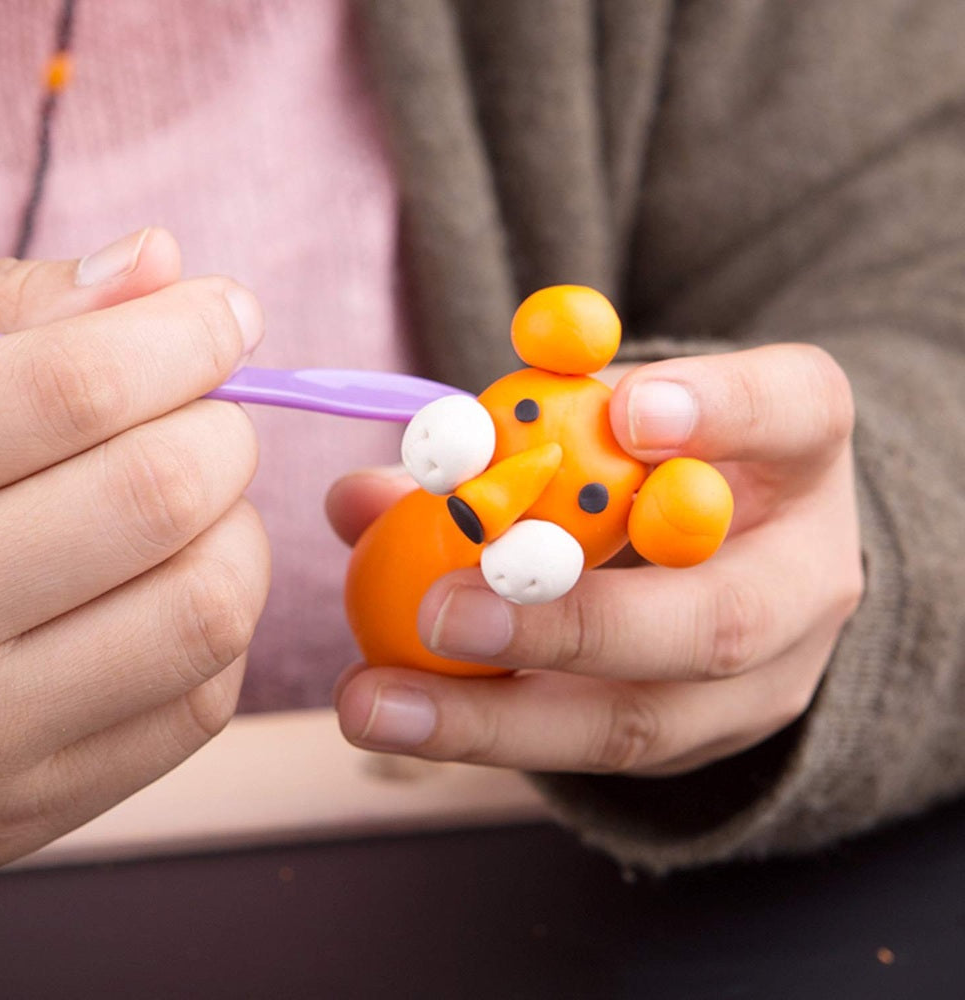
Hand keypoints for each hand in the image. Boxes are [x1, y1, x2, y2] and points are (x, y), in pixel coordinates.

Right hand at [0, 229, 270, 871]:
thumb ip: (13, 318)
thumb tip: (158, 265)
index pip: (73, 390)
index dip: (179, 333)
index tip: (224, 312)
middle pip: (158, 496)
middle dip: (216, 430)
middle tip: (197, 418)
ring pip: (207, 606)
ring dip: (232, 532)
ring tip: (185, 507)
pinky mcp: (36, 803)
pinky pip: (202, 699)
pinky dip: (215, 625)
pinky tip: (164, 588)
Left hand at [331, 345, 861, 774]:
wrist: (747, 553)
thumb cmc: (660, 463)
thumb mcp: (607, 416)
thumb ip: (508, 431)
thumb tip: (362, 498)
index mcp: (798, 450)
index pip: (792, 409)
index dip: (719, 411)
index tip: (625, 409)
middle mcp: (803, 574)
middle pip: (720, 617)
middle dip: (573, 621)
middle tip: (444, 610)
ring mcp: (766, 677)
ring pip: (643, 721)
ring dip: (496, 719)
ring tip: (374, 704)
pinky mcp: (705, 737)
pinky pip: (596, 753)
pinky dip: (491, 735)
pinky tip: (404, 717)